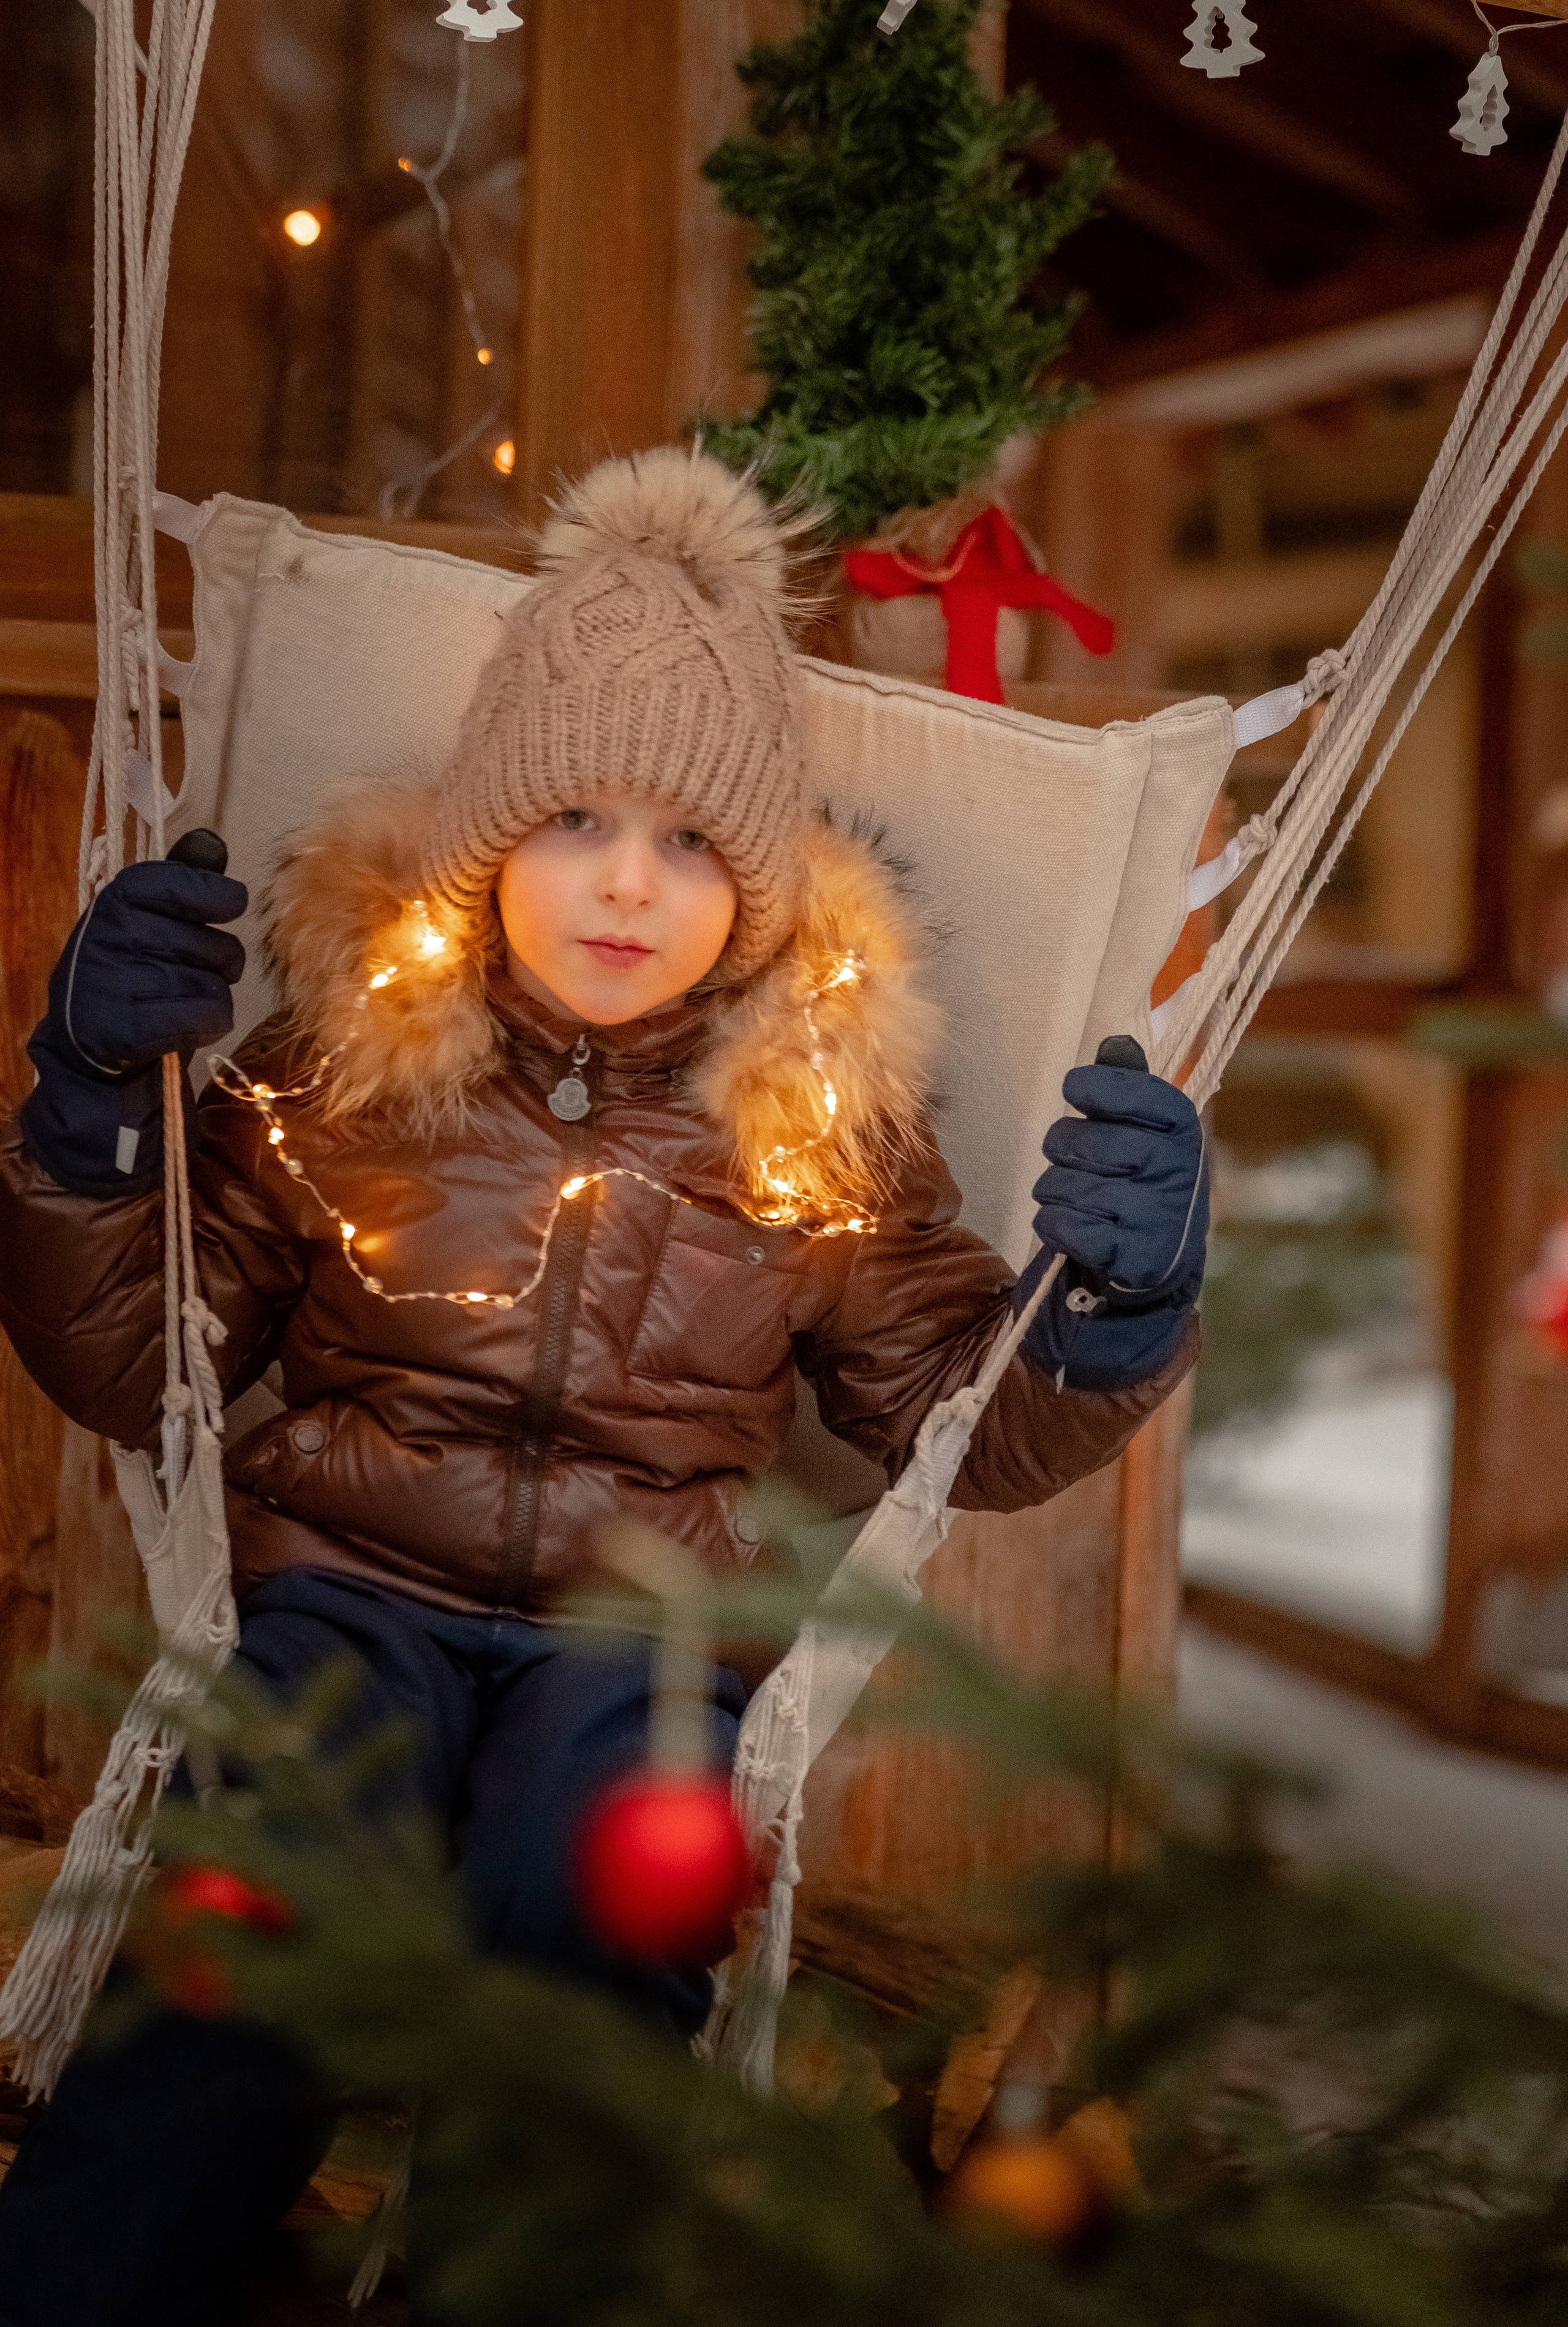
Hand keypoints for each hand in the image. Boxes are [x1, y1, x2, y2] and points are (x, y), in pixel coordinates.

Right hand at [50, 858, 248, 1078]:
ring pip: (217, 985)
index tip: (225, 907)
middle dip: (218, 963)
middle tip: (186, 970)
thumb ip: (182, 879)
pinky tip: (180, 1024)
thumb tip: (211, 843)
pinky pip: (210, 1017)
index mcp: (119, 897)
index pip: (188, 883)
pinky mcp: (126, 1028)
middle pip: (219, 944)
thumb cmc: (133, 968)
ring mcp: (118, 980)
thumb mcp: (147, 915)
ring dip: (210, 996)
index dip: (219, 897)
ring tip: (175, 999)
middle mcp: (115, 932)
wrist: (86, 1037)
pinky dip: (207, 1025)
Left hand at [1030, 1061, 1206, 1294]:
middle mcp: (1175, 1169)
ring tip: (1079, 1198)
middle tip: (1077, 1162)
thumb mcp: (1149, 1130)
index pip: (1132, 1090)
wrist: (1163, 1258)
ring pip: (1060, 1186)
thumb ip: (1128, 1085)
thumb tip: (1115, 1045)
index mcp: (1182, 1129)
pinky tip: (1074, 1227)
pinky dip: (1054, 1225)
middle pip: (1077, 1141)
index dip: (1092, 1087)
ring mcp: (1156, 1216)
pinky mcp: (1133, 1257)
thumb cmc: (1145, 1180)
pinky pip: (1062, 1226)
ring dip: (1055, 1192)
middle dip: (1062, 1150)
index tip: (1075, 1089)